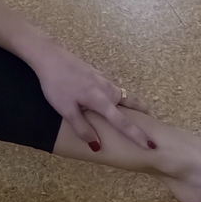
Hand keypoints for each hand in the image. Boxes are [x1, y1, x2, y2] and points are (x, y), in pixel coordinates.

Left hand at [27, 43, 154, 151]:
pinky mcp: (96, 72)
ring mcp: (102, 78)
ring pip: (122, 92)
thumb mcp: (65, 110)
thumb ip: (82, 128)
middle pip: (130, 101)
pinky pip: (113, 86)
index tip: (150, 144)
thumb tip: (97, 145)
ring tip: (135, 110)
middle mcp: (107, 89)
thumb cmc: (56, 84)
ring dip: (132, 101)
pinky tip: (112, 95)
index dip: (137, 135)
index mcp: (101, 100)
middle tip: (150, 120)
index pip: (122, 122)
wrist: (50, 56)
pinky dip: (120, 93)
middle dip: (142, 111)